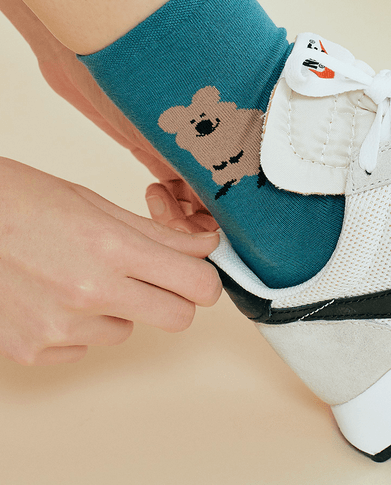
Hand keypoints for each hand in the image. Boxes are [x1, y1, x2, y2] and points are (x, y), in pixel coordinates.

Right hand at [0, 158, 221, 364]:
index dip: (205, 280)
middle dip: (175, 300)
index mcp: (111, 248)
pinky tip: (53, 297)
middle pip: (177, 318)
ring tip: (81, 278)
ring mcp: (59, 328)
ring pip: (126, 332)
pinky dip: (79, 327)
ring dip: (118, 310)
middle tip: (154, 280)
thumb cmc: (23, 202)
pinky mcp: (33, 351)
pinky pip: (84, 347)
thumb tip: (203, 249)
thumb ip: (157, 235)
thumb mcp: (96, 206)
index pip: (196, 284)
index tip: (199, 276)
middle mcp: (89, 293)